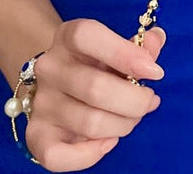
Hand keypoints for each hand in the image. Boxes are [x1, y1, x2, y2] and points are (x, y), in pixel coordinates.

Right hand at [24, 20, 165, 169]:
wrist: (59, 86)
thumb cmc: (96, 64)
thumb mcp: (116, 49)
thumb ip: (139, 46)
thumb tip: (156, 39)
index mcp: (68, 36)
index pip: (88, 36)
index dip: (125, 54)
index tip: (155, 72)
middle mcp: (49, 67)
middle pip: (95, 88)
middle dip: (135, 101)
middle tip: (149, 102)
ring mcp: (41, 102)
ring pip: (89, 123)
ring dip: (122, 126)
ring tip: (131, 119)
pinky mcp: (36, 135)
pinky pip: (59, 156)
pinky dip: (91, 154)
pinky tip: (108, 141)